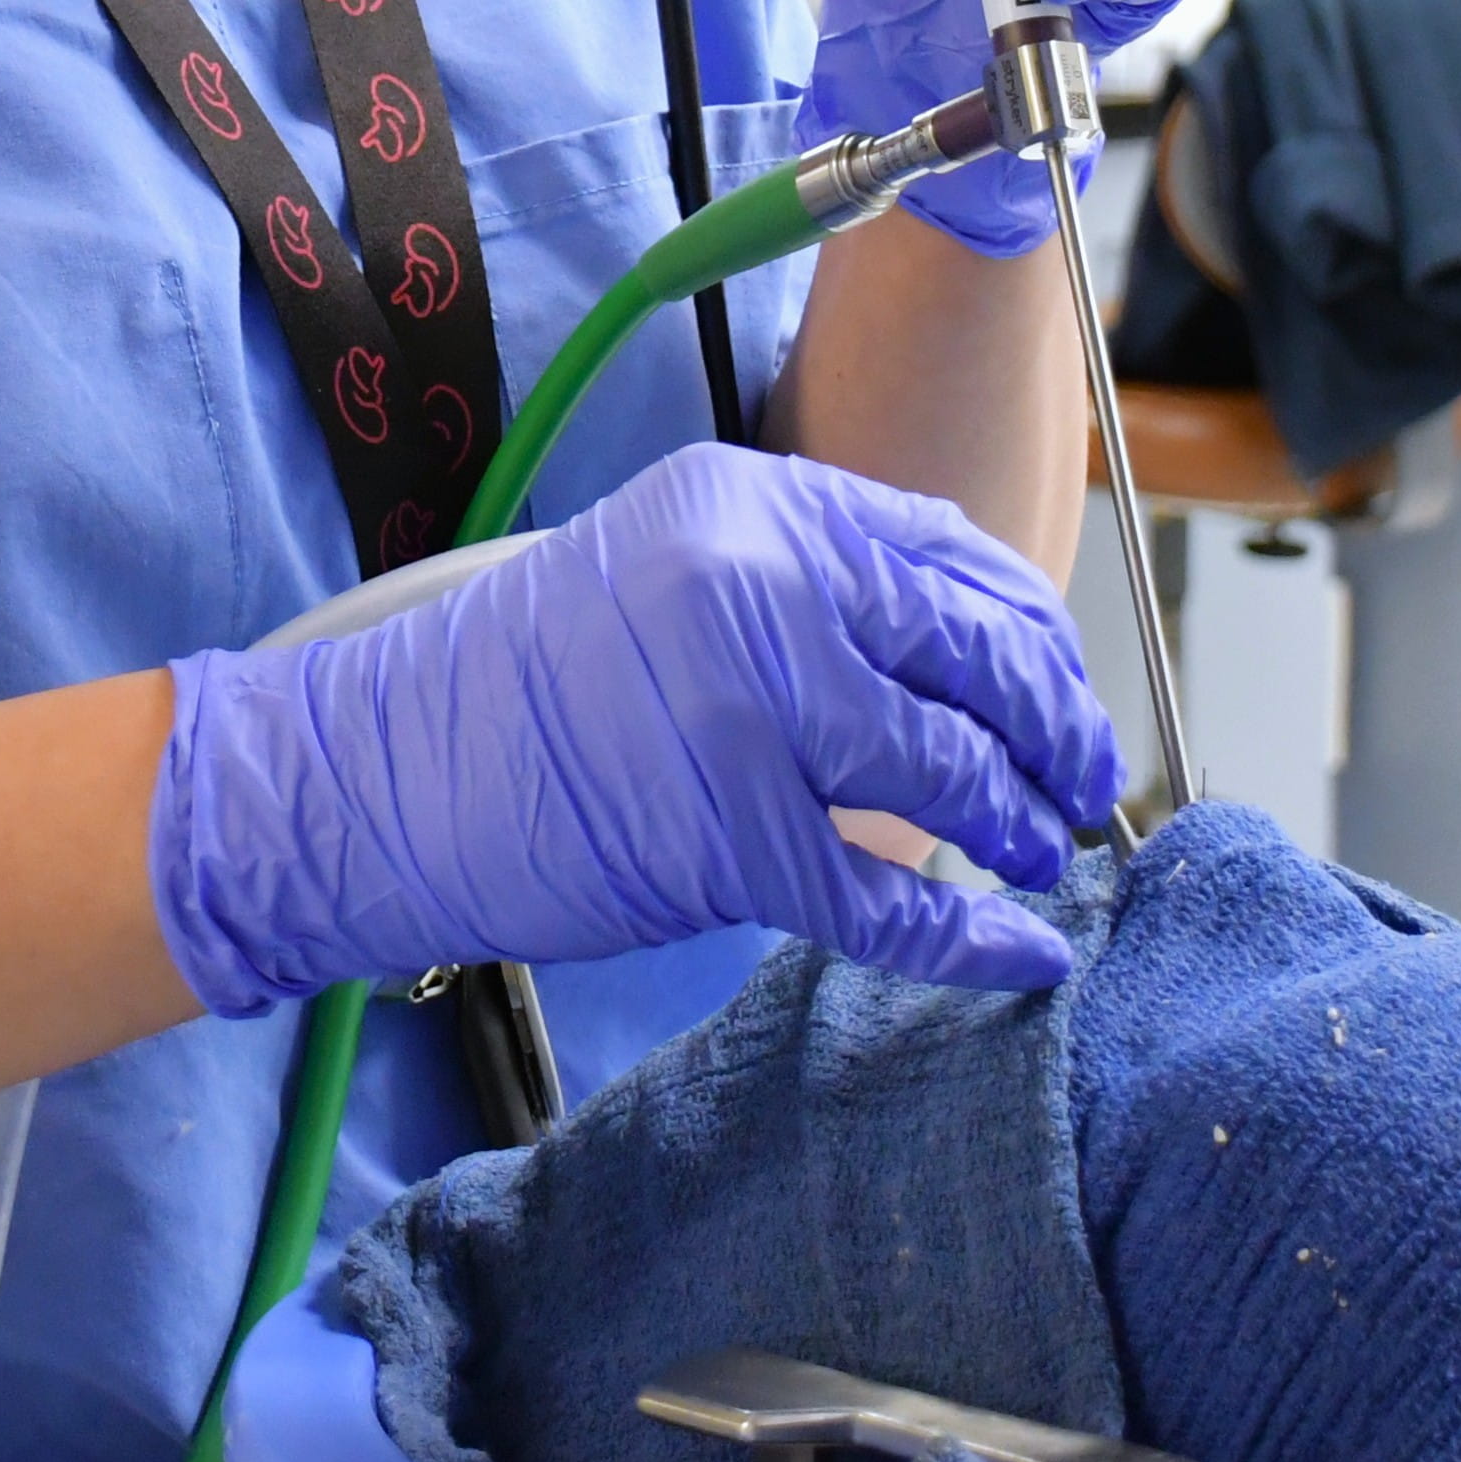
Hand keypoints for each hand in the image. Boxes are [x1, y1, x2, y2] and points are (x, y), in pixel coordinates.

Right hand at [146, 444, 1125, 1010]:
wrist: (374, 773)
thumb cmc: (518, 691)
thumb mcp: (668, 573)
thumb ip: (803, 591)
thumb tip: (960, 660)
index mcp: (754, 504)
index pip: (951, 553)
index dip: (1032, 632)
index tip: (1064, 686)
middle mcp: (763, 583)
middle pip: (975, 655)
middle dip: (1057, 729)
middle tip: (1086, 784)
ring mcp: (747, 707)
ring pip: (951, 771)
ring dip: (1023, 827)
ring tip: (1045, 858)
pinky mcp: (728, 834)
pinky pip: (890, 898)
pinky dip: (973, 939)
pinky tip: (1020, 958)